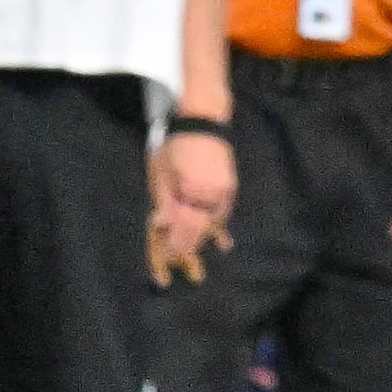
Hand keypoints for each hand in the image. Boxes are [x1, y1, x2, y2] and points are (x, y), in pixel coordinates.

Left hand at [149, 130, 237, 286]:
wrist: (201, 121)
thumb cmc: (174, 146)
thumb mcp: (161, 174)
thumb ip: (164, 201)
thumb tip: (162, 225)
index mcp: (192, 192)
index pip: (184, 227)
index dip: (176, 247)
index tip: (169, 263)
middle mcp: (212, 196)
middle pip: (200, 228)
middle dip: (190, 249)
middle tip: (186, 269)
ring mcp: (224, 192)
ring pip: (214, 223)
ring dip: (204, 240)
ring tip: (200, 260)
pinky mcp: (230, 187)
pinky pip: (224, 213)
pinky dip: (219, 228)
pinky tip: (222, 242)